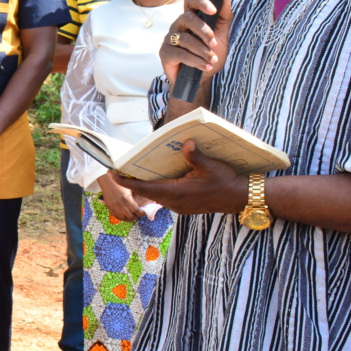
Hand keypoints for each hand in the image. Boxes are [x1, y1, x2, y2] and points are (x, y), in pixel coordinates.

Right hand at [96, 173, 144, 222]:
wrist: (107, 180)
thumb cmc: (119, 182)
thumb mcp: (128, 188)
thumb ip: (134, 196)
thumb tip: (142, 203)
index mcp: (126, 198)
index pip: (136, 210)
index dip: (141, 213)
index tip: (143, 212)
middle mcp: (120, 204)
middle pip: (130, 216)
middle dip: (135, 217)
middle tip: (138, 215)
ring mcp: (114, 206)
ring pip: (123, 218)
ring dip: (128, 219)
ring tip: (131, 217)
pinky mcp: (109, 207)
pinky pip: (115, 216)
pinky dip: (121, 218)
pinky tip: (124, 216)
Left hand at [106, 140, 247, 215]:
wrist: (239, 198)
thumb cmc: (225, 181)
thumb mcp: (211, 166)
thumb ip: (195, 156)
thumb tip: (186, 143)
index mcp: (177, 192)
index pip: (145, 187)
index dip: (127, 181)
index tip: (112, 174)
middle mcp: (175, 202)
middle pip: (147, 192)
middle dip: (133, 181)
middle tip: (120, 169)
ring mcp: (179, 207)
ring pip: (156, 196)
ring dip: (146, 186)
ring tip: (135, 172)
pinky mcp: (184, 207)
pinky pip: (165, 198)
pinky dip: (158, 189)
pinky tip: (158, 178)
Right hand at [160, 0, 233, 89]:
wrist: (200, 79)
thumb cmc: (209, 55)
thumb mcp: (221, 38)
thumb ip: (223, 20)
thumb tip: (226, 1)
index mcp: (191, 18)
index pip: (190, 2)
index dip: (200, 2)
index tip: (213, 10)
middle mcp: (178, 25)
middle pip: (187, 18)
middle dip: (204, 31)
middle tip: (214, 44)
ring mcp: (169, 38)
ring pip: (186, 39)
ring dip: (203, 51)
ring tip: (212, 60)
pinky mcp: (165, 53)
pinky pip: (180, 54)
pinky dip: (196, 61)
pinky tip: (205, 66)